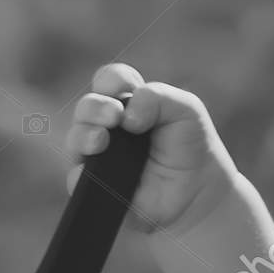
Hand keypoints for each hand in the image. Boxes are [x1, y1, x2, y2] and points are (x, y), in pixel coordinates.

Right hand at [66, 64, 239, 236]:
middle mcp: (107, 125)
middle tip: (115, 115)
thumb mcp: (186, 110)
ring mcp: (98, 156)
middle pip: (86, 107)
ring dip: (85, 134)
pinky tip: (97, 167)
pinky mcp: (94, 185)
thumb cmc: (190, 146)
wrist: (198, 192)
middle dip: (96, 106)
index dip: (112, 80)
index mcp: (128, 102)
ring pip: (76, 138)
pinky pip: (76, 176)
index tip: (127, 88)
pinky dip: (83, 170)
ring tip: (102, 140)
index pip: (108, 81)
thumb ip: (158, 97)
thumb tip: (126, 114)